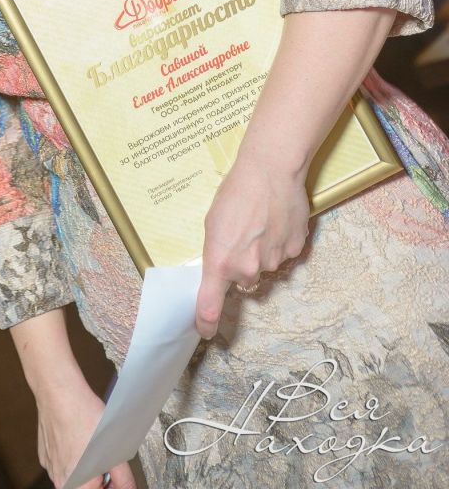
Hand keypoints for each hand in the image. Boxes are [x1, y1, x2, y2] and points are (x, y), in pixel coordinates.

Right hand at [35, 377, 135, 488]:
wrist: (60, 392)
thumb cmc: (82, 416)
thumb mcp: (112, 449)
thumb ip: (123, 477)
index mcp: (75, 486)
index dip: (112, 485)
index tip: (117, 475)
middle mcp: (59, 480)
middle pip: (86, 487)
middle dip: (100, 477)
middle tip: (109, 459)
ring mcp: (50, 466)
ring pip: (75, 475)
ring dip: (87, 466)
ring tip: (94, 444)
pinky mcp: (45, 452)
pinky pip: (63, 462)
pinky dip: (73, 455)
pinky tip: (80, 437)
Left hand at [195, 150, 309, 339]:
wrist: (271, 170)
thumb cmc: (235, 191)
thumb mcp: (213, 222)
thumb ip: (217, 252)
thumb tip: (222, 267)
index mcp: (221, 261)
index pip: (210, 305)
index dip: (206, 322)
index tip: (206, 332)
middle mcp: (248, 268)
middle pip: (244, 280)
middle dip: (242, 264)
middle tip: (242, 236)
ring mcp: (274, 262)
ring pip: (266, 267)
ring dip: (262, 252)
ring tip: (261, 221)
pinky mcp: (295, 251)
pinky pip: (285, 255)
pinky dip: (281, 242)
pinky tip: (278, 220)